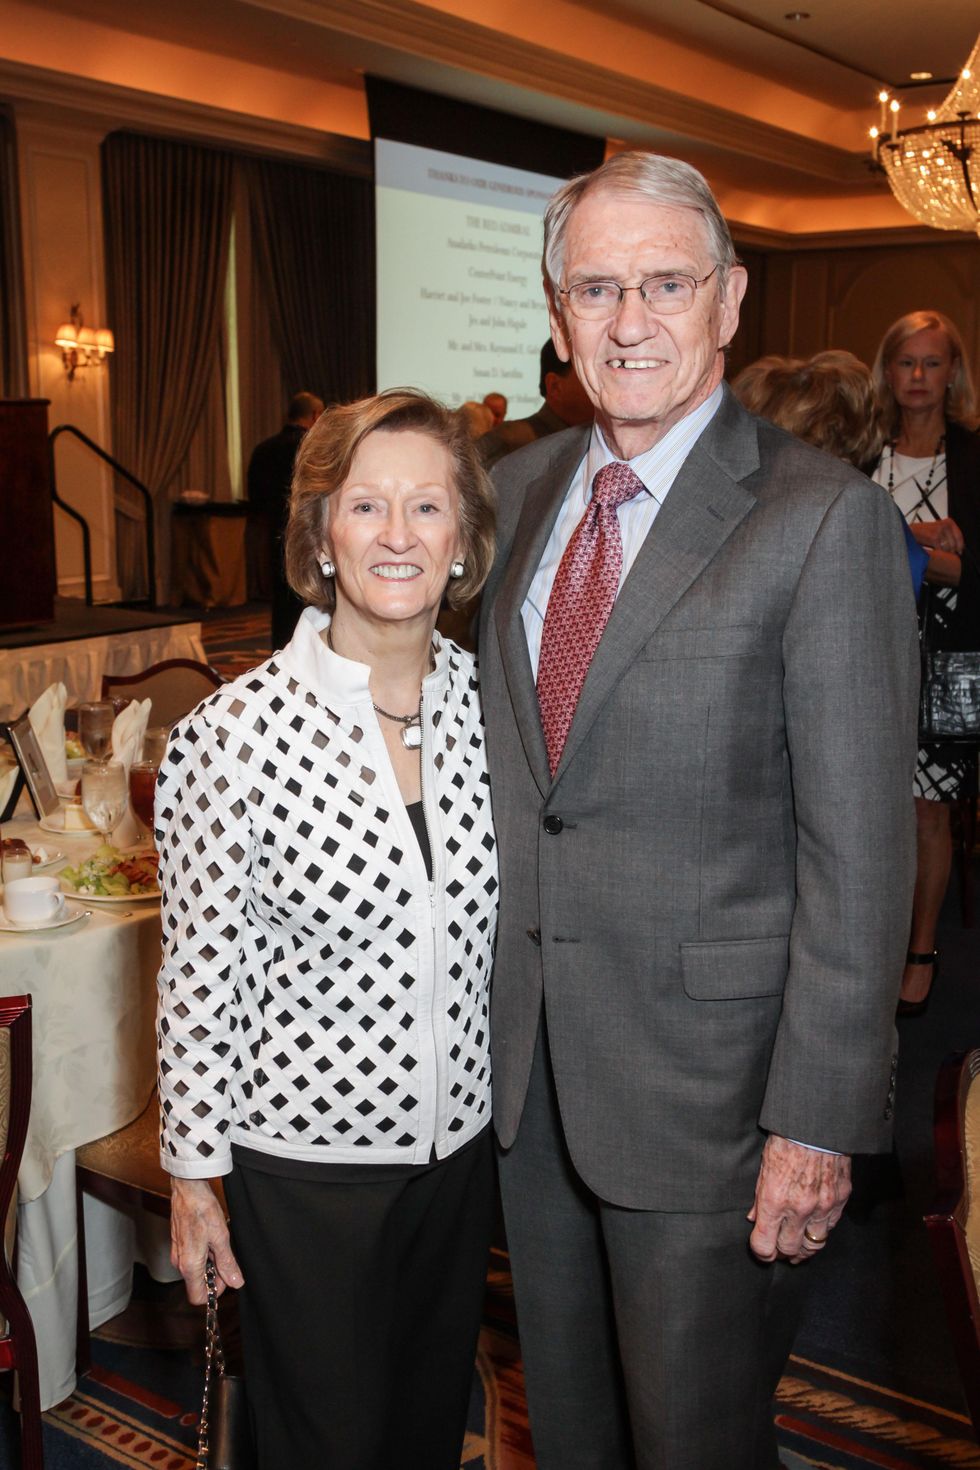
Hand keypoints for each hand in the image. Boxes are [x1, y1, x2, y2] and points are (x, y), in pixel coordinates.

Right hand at [170, 1177, 243, 1303]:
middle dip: (214, 1273)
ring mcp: (178, 1253)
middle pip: (198, 1283)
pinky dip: (203, 1252)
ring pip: (196, 1270)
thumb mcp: (221, 1238)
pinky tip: (210, 1236)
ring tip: (217, 1240)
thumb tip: (236, 1282)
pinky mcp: (179, 1244)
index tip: (226, 1276)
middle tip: (224, 1252)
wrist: (188, 1189)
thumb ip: (227, 1263)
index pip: (198, 1297)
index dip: (215, 1291)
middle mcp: (180, 1263)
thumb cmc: (202, 1210)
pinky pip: (192, 1258)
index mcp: (189, 1265)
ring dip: (209, 1261)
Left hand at [747, 1135, 850, 1264]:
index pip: (764, 1244)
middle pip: (789, 1249)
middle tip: (779, 1249)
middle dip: (781, 1252)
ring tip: (798, 1248)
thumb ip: (758, 1197)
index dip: (761, 1252)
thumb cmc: (786, 1140)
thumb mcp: (764, 1166)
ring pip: (813, 1245)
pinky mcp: (840, 1200)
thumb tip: (753, 1218)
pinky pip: (830, 1228)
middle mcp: (799, 1209)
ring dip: (803, 1248)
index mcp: (774, 1200)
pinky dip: (820, 1231)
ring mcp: (822, 1206)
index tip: (761, 1249)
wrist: (817, 1125)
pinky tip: (814, 1228)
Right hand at [910, 517, 963, 554]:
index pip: (959, 536)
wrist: (911, 531)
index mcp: (949, 522)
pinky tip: (932, 549)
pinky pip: (940, 549)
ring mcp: (940, 531)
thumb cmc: (924, 532)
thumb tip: (959, 547)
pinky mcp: (934, 537)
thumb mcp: (939, 529)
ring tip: (937, 549)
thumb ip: (949, 535)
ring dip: (943, 552)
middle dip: (950, 550)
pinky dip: (937, 552)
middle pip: (954, 544)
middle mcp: (945, 525)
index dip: (960, 545)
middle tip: (945, 552)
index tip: (959, 551)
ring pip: (947, 548)